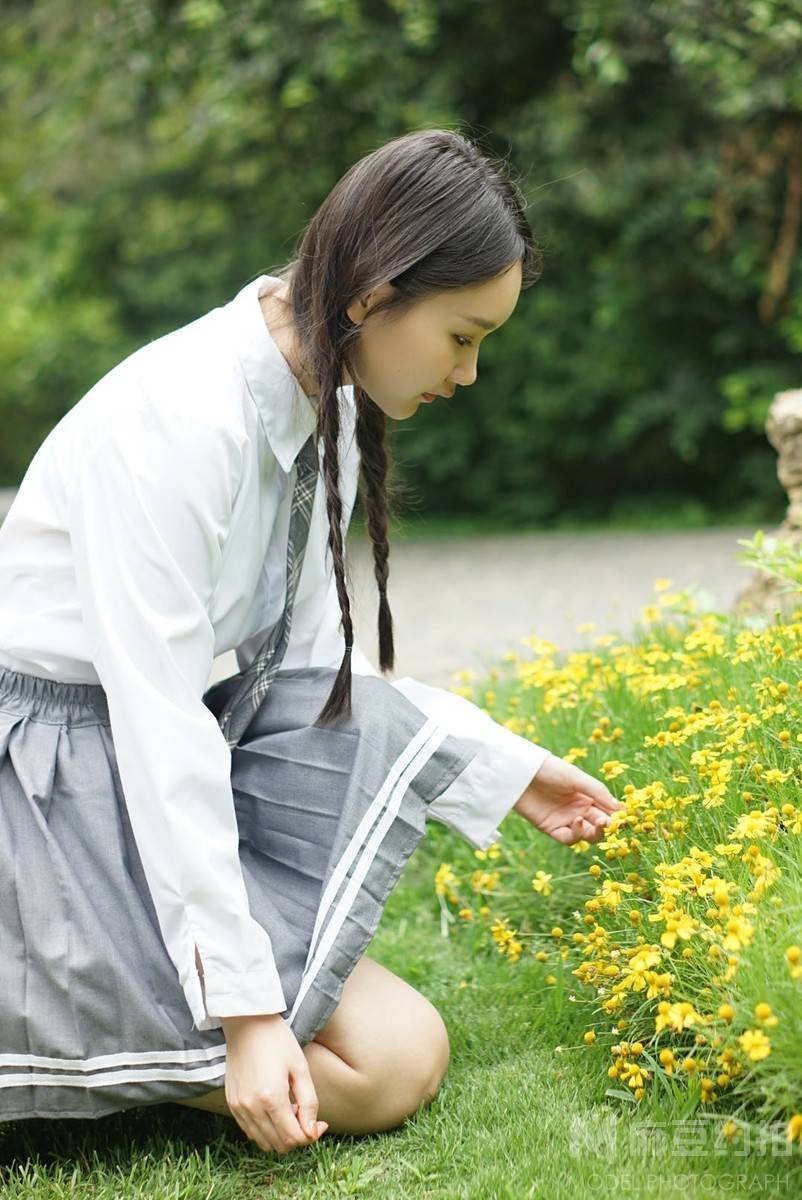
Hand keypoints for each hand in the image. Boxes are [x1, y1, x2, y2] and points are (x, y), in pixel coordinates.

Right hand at [221, 1013, 328, 1155]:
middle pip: (279, 1145)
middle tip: (304, 1112)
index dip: (311, 1135)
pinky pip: (250, 1131)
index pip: (294, 1138)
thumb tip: (312, 1131)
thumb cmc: (277, 1040)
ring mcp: (238, 1107)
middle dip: (297, 1135)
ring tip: (289, 1108)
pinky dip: (265, 1129)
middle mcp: (251, 1107)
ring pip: (264, 1142)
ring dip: (281, 1134)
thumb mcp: (300, 1067)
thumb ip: (309, 1102)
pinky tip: (274, 1109)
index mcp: (271, 1097)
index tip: (321, 1123)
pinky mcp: (232, 1103)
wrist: (246, 1022)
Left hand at [512, 753, 622, 844]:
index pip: (608, 810)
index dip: (617, 816)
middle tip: (609, 823)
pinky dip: (576, 835)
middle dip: (607, 826)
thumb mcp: (576, 777)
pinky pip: (568, 839)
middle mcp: (579, 809)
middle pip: (600, 825)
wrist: (521, 773)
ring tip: (596, 822)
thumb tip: (620, 809)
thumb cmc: (550, 769)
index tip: (624, 818)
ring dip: (594, 832)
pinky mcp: (551, 828)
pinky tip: (577, 822)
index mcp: (588, 795)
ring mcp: (566, 820)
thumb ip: (597, 792)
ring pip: (587, 835)